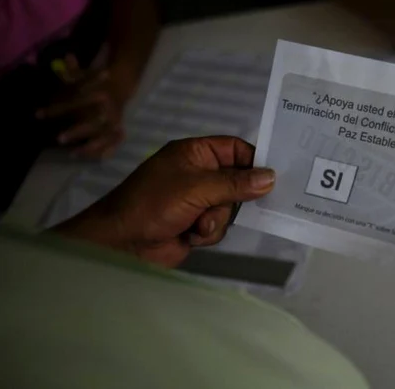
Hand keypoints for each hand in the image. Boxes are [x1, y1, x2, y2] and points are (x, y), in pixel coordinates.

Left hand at [36, 54, 129, 158]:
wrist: (119, 88)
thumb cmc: (95, 83)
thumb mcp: (84, 75)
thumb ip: (73, 71)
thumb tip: (67, 56)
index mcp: (101, 94)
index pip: (77, 102)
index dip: (57, 108)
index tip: (39, 115)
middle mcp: (110, 110)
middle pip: (94, 123)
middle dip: (77, 131)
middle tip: (58, 138)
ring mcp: (116, 122)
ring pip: (105, 137)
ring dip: (90, 146)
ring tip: (73, 153)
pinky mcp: (118, 131)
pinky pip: (112, 145)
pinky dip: (102, 152)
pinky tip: (87, 156)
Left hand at [53, 136, 275, 267]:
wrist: (121, 244)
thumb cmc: (153, 203)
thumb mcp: (196, 188)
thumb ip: (235, 183)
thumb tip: (271, 178)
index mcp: (196, 154)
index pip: (236, 150)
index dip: (254, 161)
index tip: (273, 176)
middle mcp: (199, 174)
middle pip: (238, 182)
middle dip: (233, 198)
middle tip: (230, 203)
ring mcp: (199, 201)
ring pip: (231, 208)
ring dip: (216, 219)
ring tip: (196, 224)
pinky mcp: (197, 225)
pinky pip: (220, 226)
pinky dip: (208, 233)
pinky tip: (190, 236)